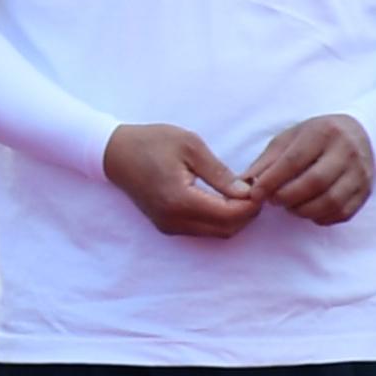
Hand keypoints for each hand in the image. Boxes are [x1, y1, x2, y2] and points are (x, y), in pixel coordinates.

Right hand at [100, 124, 261, 239]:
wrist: (115, 153)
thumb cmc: (151, 142)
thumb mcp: (190, 146)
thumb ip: (219, 172)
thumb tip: (246, 191)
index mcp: (180, 200)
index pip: (229, 215)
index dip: (251, 205)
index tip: (261, 186)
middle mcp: (174, 220)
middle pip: (226, 230)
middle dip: (247, 215)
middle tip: (256, 191)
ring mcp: (169, 226)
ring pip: (215, 233)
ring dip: (234, 218)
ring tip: (242, 194)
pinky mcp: (167, 225)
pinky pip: (202, 230)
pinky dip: (219, 219)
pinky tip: (224, 199)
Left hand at [243, 114, 375, 226]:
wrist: (360, 134)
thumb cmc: (316, 137)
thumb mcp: (289, 139)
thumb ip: (266, 162)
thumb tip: (242, 186)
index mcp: (323, 132)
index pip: (294, 160)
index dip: (271, 181)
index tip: (255, 193)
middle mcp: (346, 151)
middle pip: (314, 182)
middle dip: (287, 197)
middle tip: (273, 200)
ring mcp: (360, 173)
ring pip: (330, 202)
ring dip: (303, 210)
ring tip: (290, 204)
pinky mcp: (365, 191)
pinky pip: (341, 213)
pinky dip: (320, 217)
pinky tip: (309, 209)